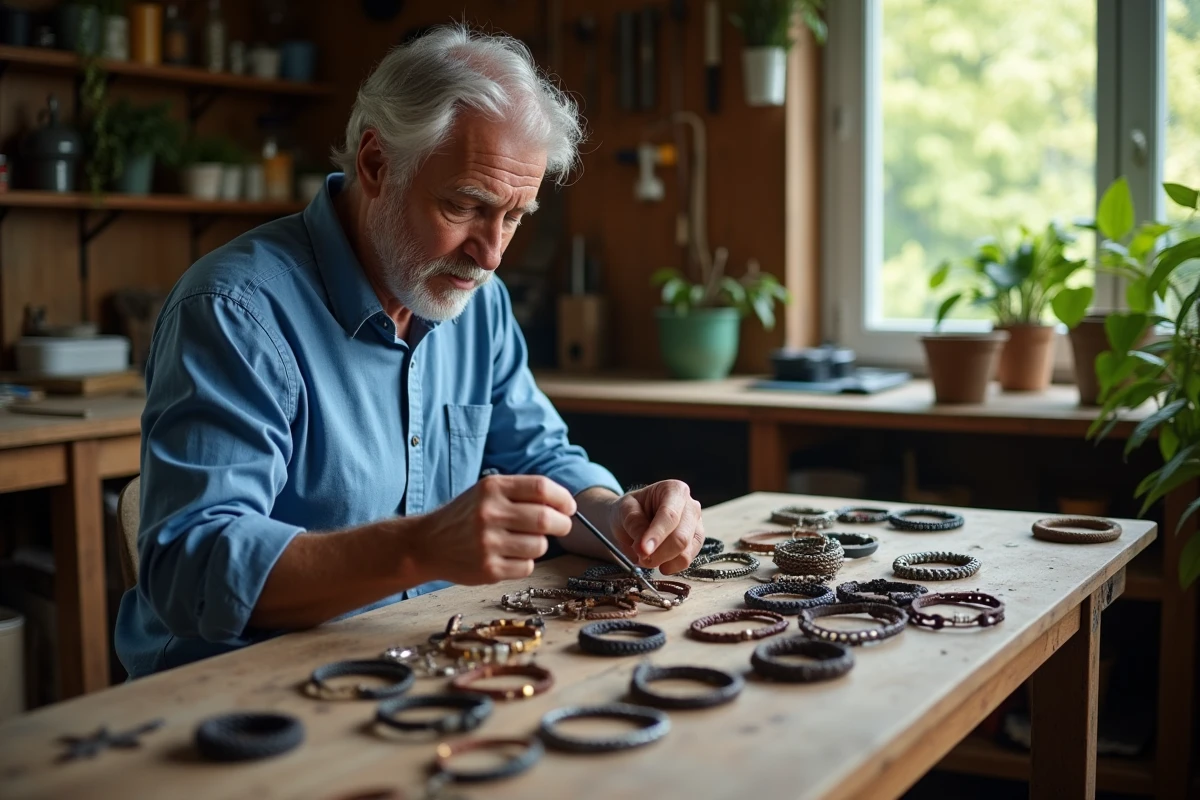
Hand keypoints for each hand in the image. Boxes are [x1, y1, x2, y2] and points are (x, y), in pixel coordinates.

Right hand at [418, 475, 575, 583]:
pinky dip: (525, 562)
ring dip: (540, 544)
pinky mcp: (488, 569)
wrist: (427, 544)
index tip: (569, 507)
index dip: (563, 498)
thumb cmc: (466, 516)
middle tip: (562, 527)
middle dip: (563, 524)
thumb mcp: (487, 492)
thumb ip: (522, 493)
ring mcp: (487, 543)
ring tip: (524, 541)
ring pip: (540, 545)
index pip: (541, 488)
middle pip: (545, 519)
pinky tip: (509, 556)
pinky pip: (527, 566)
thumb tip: (566, 505)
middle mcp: (489, 513)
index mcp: (492, 487)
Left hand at [608, 480, 703, 573]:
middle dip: (658, 553)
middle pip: (681, 537)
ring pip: (685, 552)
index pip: (669, 515)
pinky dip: (669, 566)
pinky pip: (686, 561)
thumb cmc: (630, 510)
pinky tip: (658, 562)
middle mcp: (691, 506)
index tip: (643, 550)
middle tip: (639, 557)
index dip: (657, 535)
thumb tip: (643, 547)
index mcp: (674, 490)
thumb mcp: (624, 510)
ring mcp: (696, 525)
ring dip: (661, 560)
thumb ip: (634, 524)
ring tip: (644, 558)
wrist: (633, 520)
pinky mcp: (695, 543)